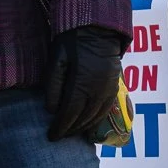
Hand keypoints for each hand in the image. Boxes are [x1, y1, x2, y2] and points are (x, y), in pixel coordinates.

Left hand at [44, 26, 129, 141]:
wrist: (98, 30)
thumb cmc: (72, 43)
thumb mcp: (57, 61)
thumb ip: (53, 86)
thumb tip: (51, 110)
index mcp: (81, 84)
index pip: (69, 114)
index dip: (60, 128)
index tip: (51, 137)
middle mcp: (98, 91)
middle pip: (83, 118)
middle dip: (70, 129)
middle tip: (59, 136)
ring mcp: (109, 90)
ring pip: (96, 116)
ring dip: (83, 127)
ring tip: (72, 132)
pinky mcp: (115, 88)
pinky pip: (106, 110)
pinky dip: (96, 120)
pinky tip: (88, 123)